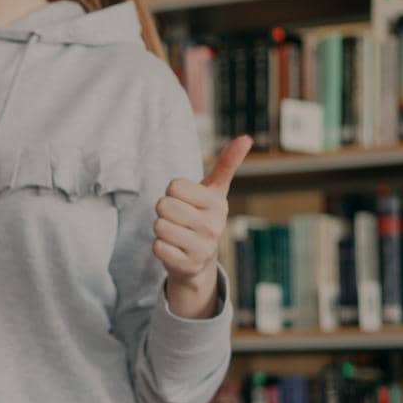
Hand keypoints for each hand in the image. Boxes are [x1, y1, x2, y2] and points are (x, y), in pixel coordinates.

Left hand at [154, 135, 250, 317]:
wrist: (199, 259)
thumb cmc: (202, 216)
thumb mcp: (215, 191)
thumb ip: (227, 164)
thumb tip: (246, 138)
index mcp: (218, 204)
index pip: (174, 186)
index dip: (173, 192)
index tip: (185, 201)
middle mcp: (213, 226)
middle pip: (163, 205)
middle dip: (164, 210)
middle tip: (178, 219)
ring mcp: (202, 248)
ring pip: (158, 226)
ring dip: (161, 229)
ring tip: (176, 233)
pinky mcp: (187, 265)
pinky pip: (157, 246)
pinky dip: (160, 246)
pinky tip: (174, 249)